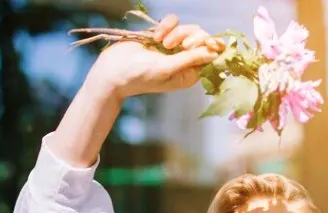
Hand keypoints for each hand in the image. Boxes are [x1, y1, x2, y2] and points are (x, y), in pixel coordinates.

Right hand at [86, 15, 223, 99]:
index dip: (213, 47)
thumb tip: (214, 53)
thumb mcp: (167, 69)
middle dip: (192, 38)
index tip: (210, 42)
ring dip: (176, 32)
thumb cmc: (140, 76)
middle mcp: (184, 60)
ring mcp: (173, 47)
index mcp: (190, 73)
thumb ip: (191, 59)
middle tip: (181, 45)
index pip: (211, 57)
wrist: (112, 70)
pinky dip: (165, 26)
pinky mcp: (162, 35)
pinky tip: (155, 37)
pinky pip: (173, 22)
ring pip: (188, 28)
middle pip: (202, 39)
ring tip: (161, 43)